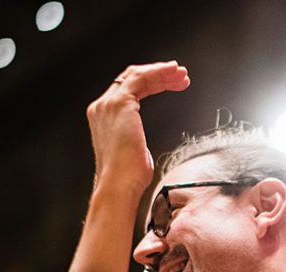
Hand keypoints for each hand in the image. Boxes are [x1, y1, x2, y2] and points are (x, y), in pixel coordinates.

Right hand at [86, 61, 189, 196]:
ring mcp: (109, 104)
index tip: (172, 85)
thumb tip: (142, 145)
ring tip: (182, 74)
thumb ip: (134, 140)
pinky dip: (159, 72)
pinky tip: (174, 73)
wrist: (119, 185)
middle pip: (132, 79)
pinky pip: (142, 78)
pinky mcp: (121, 103)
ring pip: (137, 75)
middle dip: (159, 75)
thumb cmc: (128, 177)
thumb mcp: (134, 152)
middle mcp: (103, 107)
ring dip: (162, 72)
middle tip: (180, 76)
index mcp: (104, 118)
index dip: (152, 84)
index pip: (128, 91)